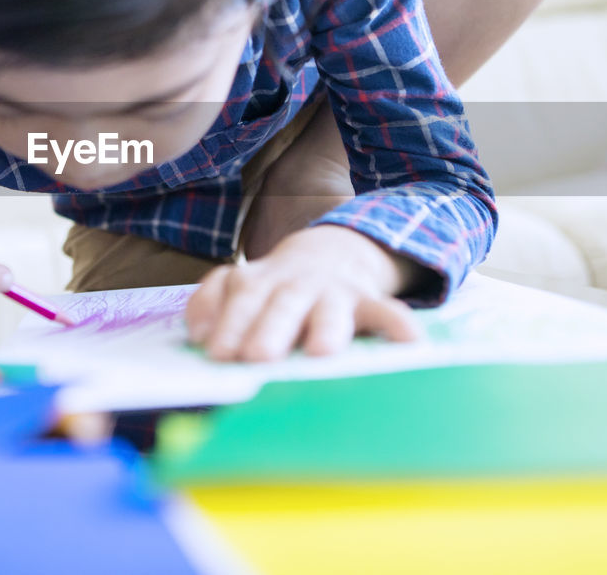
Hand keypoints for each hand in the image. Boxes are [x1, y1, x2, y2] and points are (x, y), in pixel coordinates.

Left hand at [184, 225, 422, 361]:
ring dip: (325, 327)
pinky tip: (410, 341)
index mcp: (257, 281)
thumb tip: (195, 332)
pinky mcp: (368, 300)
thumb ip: (211, 302)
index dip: (228, 322)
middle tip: (257, 356)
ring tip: (321, 350)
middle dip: (268, 329)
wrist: (334, 250)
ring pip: (329, 309)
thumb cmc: (278, 285)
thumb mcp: (243, 282)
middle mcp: (294, 284)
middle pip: (280, 304)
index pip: (239, 297)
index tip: (217, 352)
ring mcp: (333, 291)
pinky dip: (398, 325)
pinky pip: (386, 311)